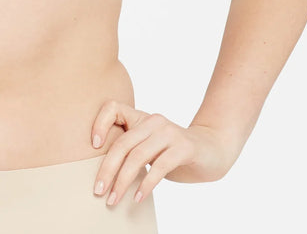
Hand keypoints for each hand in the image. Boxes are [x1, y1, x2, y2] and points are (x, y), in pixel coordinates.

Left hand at [89, 100, 234, 204]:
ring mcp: (169, 133)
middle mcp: (153, 121)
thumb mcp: (151, 148)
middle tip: (98, 190)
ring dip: (122, 180)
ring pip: (138, 155)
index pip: (113, 108)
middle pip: (122, 142)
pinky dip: (146, 184)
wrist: (213, 150)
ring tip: (114, 199)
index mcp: (142, 118)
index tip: (93, 146)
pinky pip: (160, 166)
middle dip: (107, 168)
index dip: (99, 123)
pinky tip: (138, 198)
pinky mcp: (184, 147)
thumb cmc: (175, 153)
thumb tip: (103, 176)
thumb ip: (132, 152)